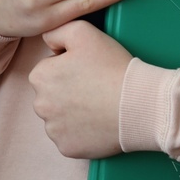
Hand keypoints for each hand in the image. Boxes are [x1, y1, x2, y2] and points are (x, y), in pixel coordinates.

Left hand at [31, 20, 135, 158]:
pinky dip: (80, 133)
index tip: (87, 70)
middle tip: (93, 88)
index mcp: (40, 77)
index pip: (48, 70)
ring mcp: (54, 130)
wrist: (139, 104)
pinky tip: (97, 123)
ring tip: (97, 106)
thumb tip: (49, 43)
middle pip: (51, 95)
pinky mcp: (68, 149)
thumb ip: (56, 31)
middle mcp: (40, 105)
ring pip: (59, 118)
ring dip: (72, 113)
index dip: (69, 67)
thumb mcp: (83, 31)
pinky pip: (70, 138)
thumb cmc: (111, 67)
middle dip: (67, 91)